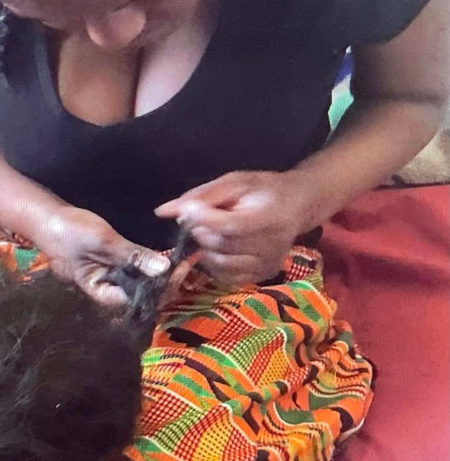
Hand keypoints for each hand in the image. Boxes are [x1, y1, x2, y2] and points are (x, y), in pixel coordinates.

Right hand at [39, 206, 170, 307]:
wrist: (45, 217)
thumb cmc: (69, 232)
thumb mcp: (104, 242)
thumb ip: (133, 256)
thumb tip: (164, 269)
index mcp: (100, 291)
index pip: (135, 300)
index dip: (159, 290)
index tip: (178, 274)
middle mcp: (105, 287)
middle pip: (138, 292)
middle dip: (162, 282)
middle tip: (185, 265)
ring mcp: (107, 274)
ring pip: (137, 280)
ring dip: (157, 272)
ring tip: (180, 261)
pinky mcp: (109, 261)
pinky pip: (132, 267)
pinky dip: (146, 262)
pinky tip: (162, 256)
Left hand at [155, 170, 310, 286]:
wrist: (298, 206)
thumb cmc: (263, 190)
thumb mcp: (234, 182)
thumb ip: (200, 196)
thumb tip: (163, 211)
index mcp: (267, 217)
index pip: (229, 226)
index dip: (203, 219)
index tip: (189, 208)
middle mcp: (271, 245)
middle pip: (221, 246)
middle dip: (201, 232)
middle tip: (199, 218)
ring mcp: (268, 264)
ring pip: (221, 264)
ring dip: (205, 249)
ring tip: (211, 232)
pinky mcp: (263, 275)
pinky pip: (227, 277)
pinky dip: (215, 264)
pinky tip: (219, 247)